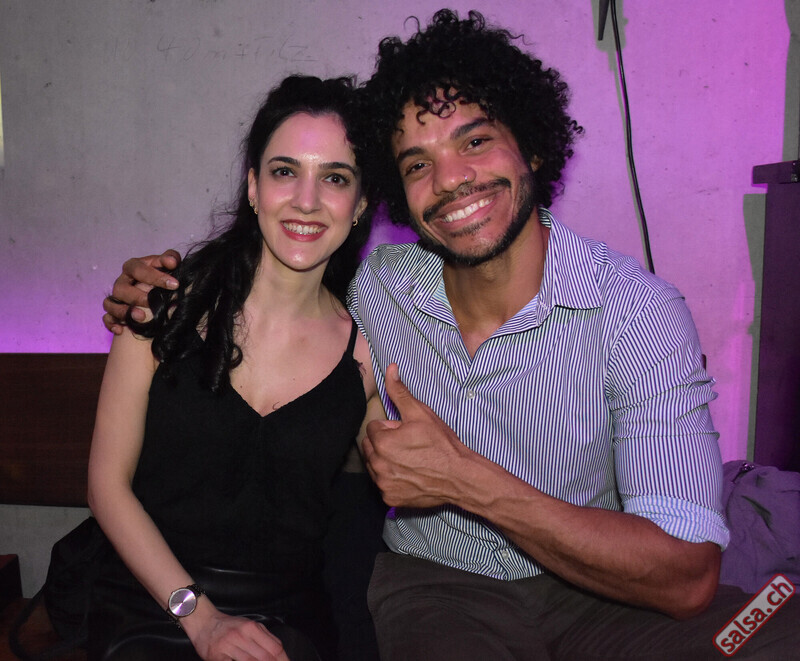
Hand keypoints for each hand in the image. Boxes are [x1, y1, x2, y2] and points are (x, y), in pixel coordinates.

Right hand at [102, 250, 180, 333]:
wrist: (157, 289)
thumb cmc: (161, 275)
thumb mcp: (167, 264)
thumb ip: (170, 258)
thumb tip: (172, 261)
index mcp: (134, 267)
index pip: (139, 269)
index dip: (156, 276)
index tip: (174, 285)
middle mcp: (122, 281)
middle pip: (121, 288)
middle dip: (138, 297)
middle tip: (154, 303)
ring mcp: (116, 297)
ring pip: (110, 303)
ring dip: (124, 311)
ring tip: (141, 317)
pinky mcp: (113, 311)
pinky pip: (107, 318)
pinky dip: (112, 323)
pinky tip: (121, 330)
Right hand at [186, 608, 289, 660]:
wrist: (204, 623)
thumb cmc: (230, 626)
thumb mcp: (250, 625)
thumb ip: (265, 637)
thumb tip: (280, 654)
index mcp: (252, 628)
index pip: (275, 647)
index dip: (283, 660)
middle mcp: (241, 636)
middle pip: (265, 657)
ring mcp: (228, 646)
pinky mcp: (217, 657)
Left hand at [363, 363, 472, 507]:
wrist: (460, 476)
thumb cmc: (441, 443)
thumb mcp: (421, 413)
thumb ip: (400, 391)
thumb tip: (390, 368)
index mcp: (382, 443)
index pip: (373, 428)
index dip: (391, 428)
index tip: (407, 432)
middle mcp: (378, 465)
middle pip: (370, 447)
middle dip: (384, 444)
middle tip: (408, 445)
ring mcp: (384, 484)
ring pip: (375, 466)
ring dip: (385, 461)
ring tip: (409, 459)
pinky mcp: (390, 498)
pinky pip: (383, 484)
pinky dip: (392, 479)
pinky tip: (410, 475)